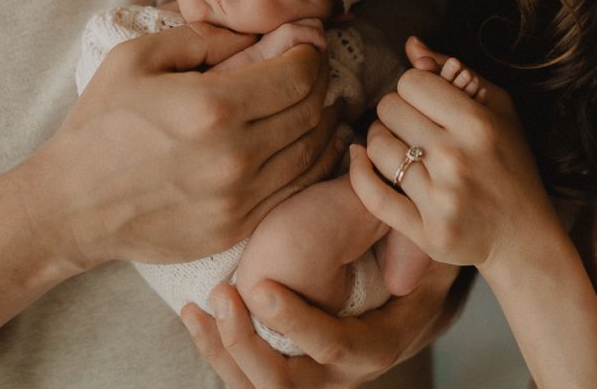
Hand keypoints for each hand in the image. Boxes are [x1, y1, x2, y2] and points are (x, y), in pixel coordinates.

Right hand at [20, 22, 341, 270]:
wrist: (71, 204)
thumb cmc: (102, 123)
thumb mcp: (138, 57)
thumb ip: (204, 37)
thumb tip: (259, 34)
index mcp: (211, 107)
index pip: (298, 76)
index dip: (310, 54)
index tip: (304, 45)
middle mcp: (234, 156)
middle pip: (311, 111)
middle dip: (318, 82)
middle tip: (308, 69)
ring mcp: (238, 199)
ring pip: (312, 151)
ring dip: (323, 119)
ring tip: (315, 100)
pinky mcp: (236, 227)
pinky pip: (296, 188)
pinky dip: (314, 159)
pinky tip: (309, 140)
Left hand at [181, 260, 459, 388]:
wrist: (412, 300)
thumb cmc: (419, 269)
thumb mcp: (430, 257)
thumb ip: (414, 252)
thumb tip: (397, 278)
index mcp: (376, 344)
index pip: (333, 347)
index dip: (296, 323)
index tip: (260, 287)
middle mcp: (343, 373)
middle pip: (286, 384)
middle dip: (246, 344)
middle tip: (222, 294)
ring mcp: (315, 375)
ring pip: (260, 387)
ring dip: (224, 352)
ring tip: (197, 311)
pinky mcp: (293, 366)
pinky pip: (250, 376)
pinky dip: (219, 351)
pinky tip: (197, 318)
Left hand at [349, 37, 554, 271]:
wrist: (524, 237)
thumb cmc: (510, 163)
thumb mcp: (497, 108)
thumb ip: (453, 72)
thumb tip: (411, 45)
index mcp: (477, 123)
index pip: (410, 82)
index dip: (412, 88)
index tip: (424, 102)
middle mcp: (457, 158)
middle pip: (389, 110)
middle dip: (395, 113)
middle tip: (411, 125)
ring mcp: (441, 198)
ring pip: (376, 147)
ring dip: (380, 141)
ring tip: (398, 145)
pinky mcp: (426, 232)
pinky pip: (372, 195)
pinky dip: (358, 172)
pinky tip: (360, 158)